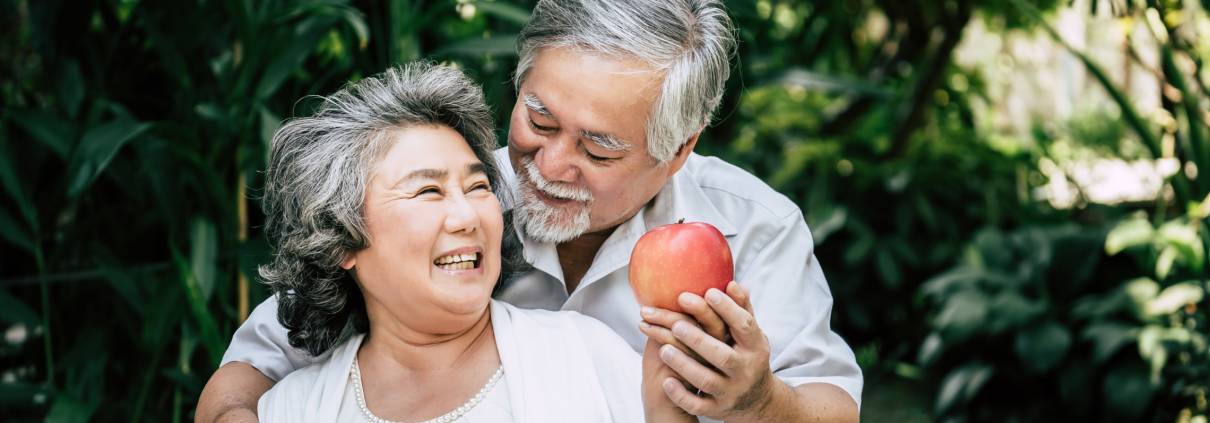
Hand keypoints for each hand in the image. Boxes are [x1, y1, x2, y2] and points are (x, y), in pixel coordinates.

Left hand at [640, 282, 776, 420]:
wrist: (757, 402)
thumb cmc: (748, 358)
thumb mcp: (751, 336)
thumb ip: (741, 311)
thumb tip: (733, 282)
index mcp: (754, 348)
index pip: (744, 327)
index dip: (728, 309)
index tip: (708, 292)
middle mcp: (744, 371)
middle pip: (723, 356)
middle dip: (699, 340)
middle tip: (676, 323)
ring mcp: (731, 392)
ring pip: (707, 381)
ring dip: (684, 365)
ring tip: (663, 348)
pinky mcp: (717, 409)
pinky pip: (698, 405)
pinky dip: (682, 395)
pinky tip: (666, 381)